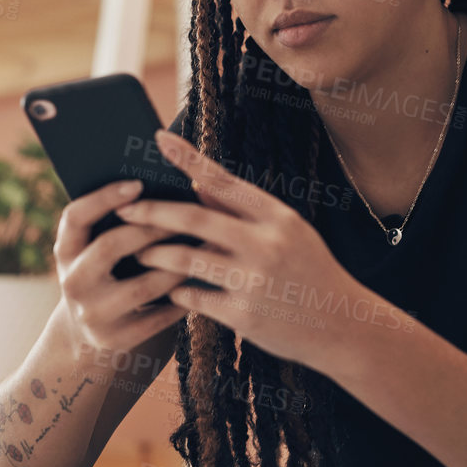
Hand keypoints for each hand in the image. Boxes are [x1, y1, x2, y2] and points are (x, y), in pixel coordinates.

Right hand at [52, 177, 190, 353]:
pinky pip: (157, 316)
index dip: (103, 198)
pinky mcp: (114, 340)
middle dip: (151, 229)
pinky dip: (182, 299)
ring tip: (204, 248)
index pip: (75, 217)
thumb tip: (165, 189)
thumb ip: (117, 224)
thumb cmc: (107, 276)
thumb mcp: (96, 252)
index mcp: (66, 251)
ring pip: (141, 285)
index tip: (137, 183)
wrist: (89, 336)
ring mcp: (91, 314)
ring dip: (177, 266)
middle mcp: (71, 282)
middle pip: (110, 247)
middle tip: (187, 215)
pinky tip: (201, 283)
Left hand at [113, 127, 363, 373]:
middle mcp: (266, 244)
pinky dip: (177, 292)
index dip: (188, 158)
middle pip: (194, 219)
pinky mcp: (244, 315)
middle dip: (152, 213)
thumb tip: (197, 182)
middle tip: (123, 210)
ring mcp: (254, 281)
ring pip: (186, 260)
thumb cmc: (310, 273)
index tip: (158, 139)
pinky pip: (194, 298)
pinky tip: (170, 292)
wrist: (343, 326)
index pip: (224, 180)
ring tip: (138, 253)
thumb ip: (242, 211)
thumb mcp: (288, 233)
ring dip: (156, 256)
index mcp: (277, 217)